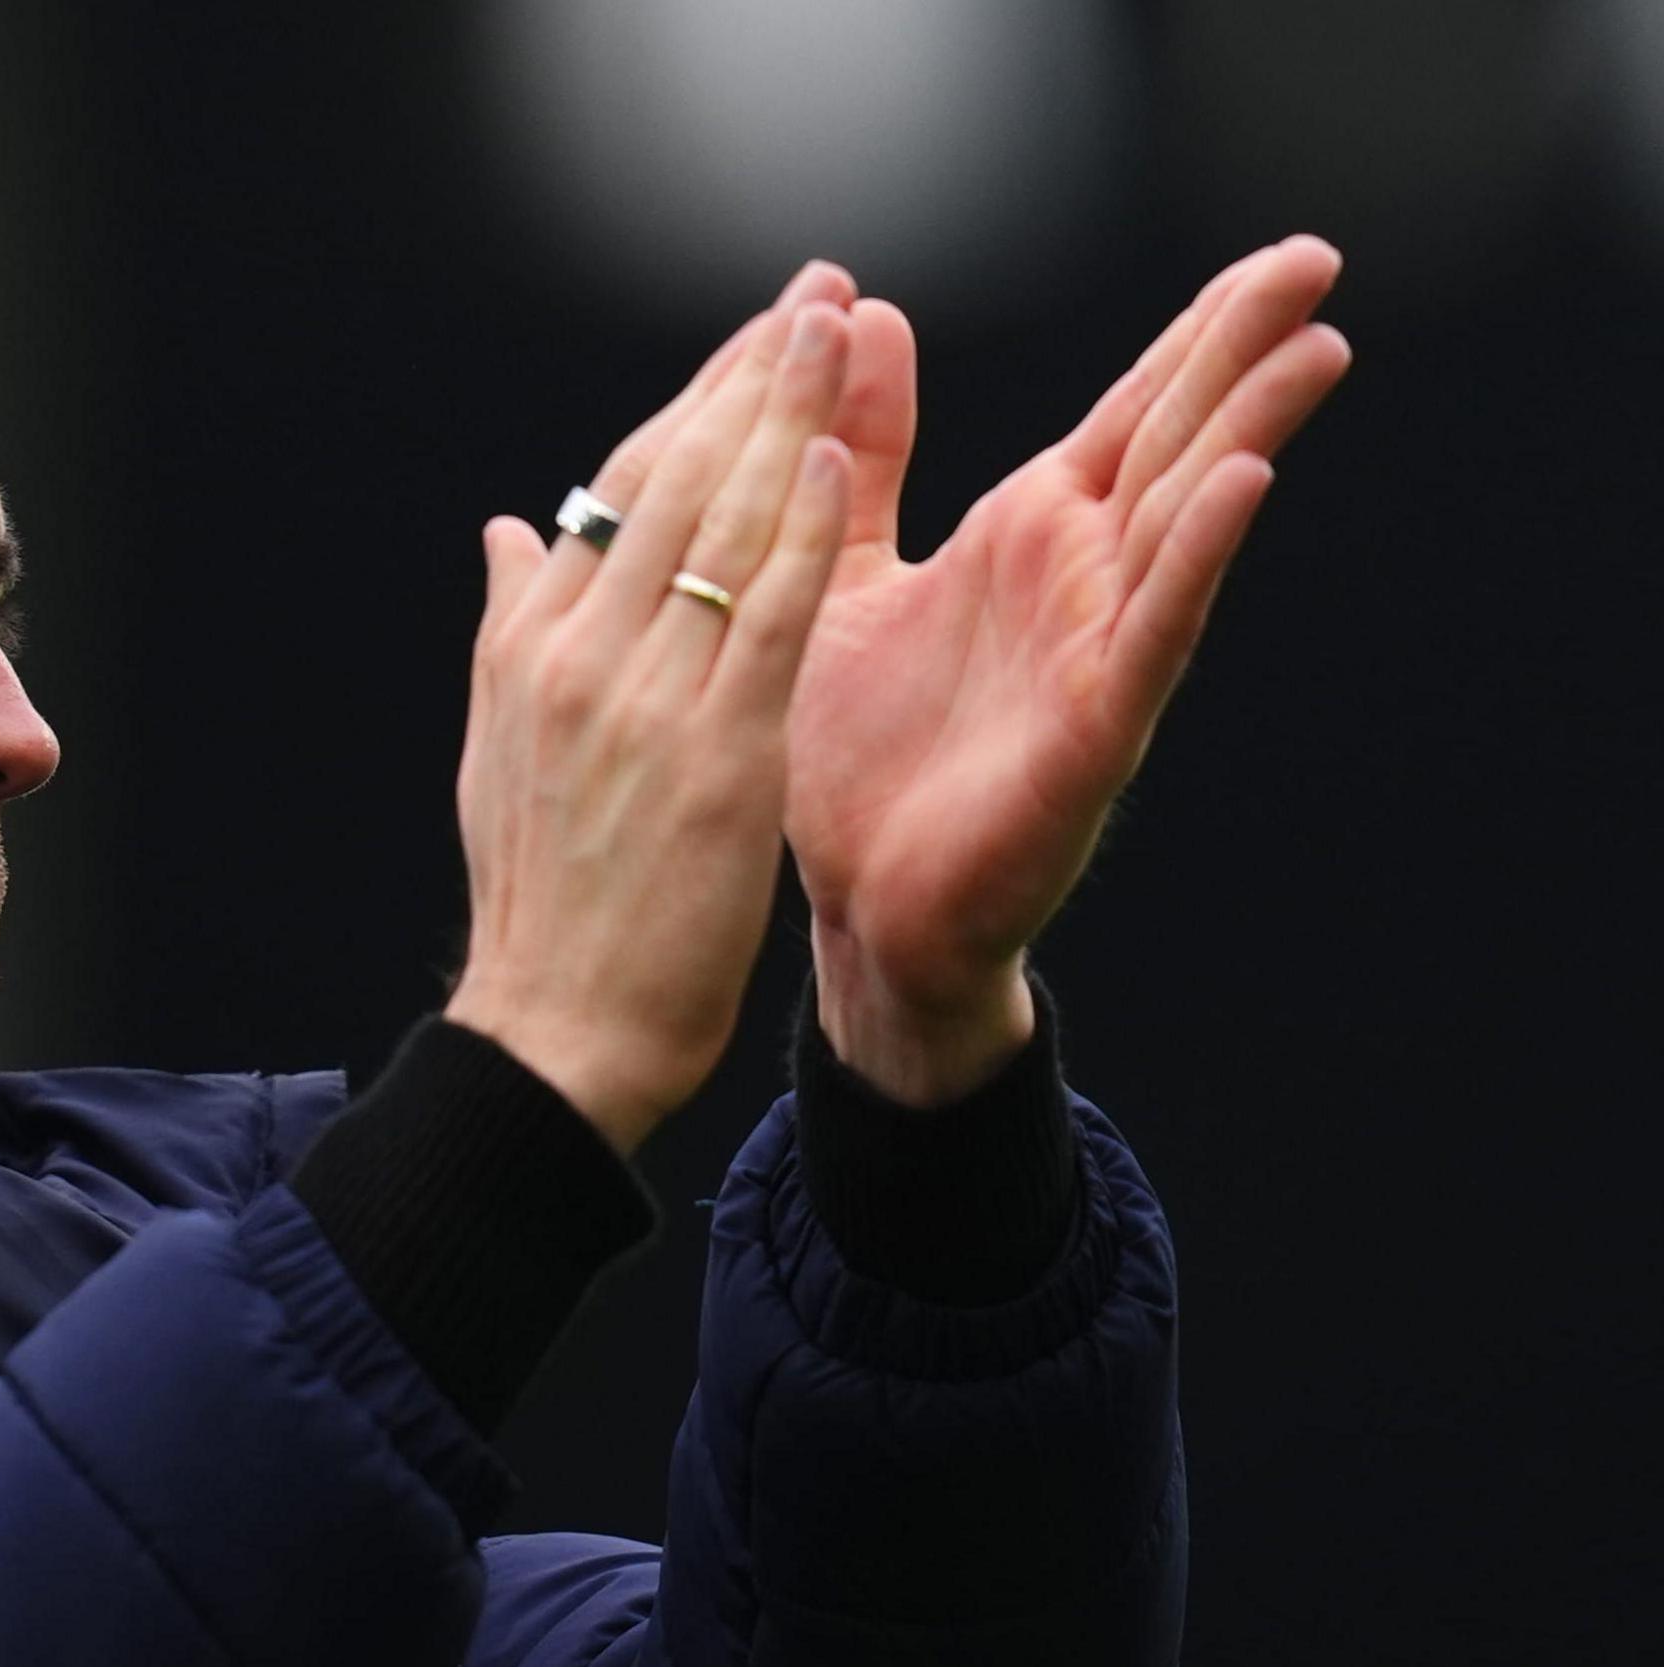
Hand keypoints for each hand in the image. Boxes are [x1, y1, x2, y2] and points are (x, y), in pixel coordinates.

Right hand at [447, 276, 856, 1153]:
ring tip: (833, 327)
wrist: (553, 1033)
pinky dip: (795, 528)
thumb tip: (509, 528)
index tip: (755, 337)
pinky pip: (762, 615)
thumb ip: (509, 629)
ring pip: (716, 526)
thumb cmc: (541, 907)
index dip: (694, 404)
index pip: (616, 492)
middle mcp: (573, 655)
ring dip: (781, 414)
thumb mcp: (498, 752)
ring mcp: (640, 701)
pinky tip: (830, 454)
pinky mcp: (712, 752)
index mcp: (525, 649)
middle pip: (669, 481)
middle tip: (812, 292)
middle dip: (748, 376)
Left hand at [787, 240, 1351, 1100]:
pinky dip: (1195, 557)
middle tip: (1322, 257)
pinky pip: (1152, 629)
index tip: (1284, 256)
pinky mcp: (1094, 724)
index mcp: (1032, 536)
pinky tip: (1243, 486)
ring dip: (1248, 434)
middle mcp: (1081, 578)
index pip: (1136, 411)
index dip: (1202, 334)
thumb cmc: (860, 752)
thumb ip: (865, 454)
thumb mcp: (848, 571)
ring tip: (1315, 348)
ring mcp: (1098, 648)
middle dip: (1244, 352)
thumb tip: (871, 316)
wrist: (861, 905)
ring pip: (1187, 520)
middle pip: (1178, 439)